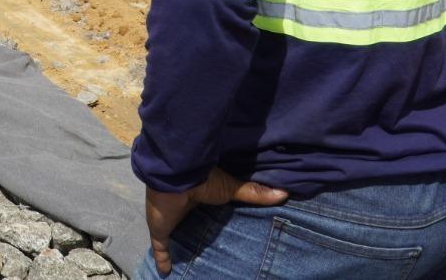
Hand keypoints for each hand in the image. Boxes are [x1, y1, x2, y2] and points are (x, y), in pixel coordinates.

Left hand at [146, 168, 286, 275]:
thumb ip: (254, 193)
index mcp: (199, 197)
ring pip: (176, 237)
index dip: (211, 220)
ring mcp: (170, 220)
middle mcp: (184, 209)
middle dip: (196, 236)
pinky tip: (166, 272)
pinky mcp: (160, 229)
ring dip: (180, 246)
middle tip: (211, 254)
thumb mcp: (232, 189)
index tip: (223, 232)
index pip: (205, 212)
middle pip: (190, 225)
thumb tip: (285, 193)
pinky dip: (162, 259)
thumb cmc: (204, 181)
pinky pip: (160, 247)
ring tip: (192, 264)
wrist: (175, 177)